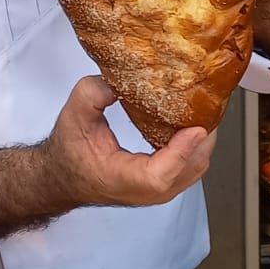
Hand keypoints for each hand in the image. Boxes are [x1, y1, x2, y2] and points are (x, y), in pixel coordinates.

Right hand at [44, 76, 215, 207]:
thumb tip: (122, 77)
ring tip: (203, 109)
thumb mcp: (75, 114)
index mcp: (122, 178)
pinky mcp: (162, 184)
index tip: (195, 127)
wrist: (62, 176)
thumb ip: (95, 92)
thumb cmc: (69, 151)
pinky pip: (190, 167)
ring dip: (202, 140)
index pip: (160, 174)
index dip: (182, 151)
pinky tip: (192, 122)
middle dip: (203, 137)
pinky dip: (196, 145)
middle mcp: (145, 191)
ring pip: (195, 168)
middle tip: (206, 103)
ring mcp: (157, 191)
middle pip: (189, 168)